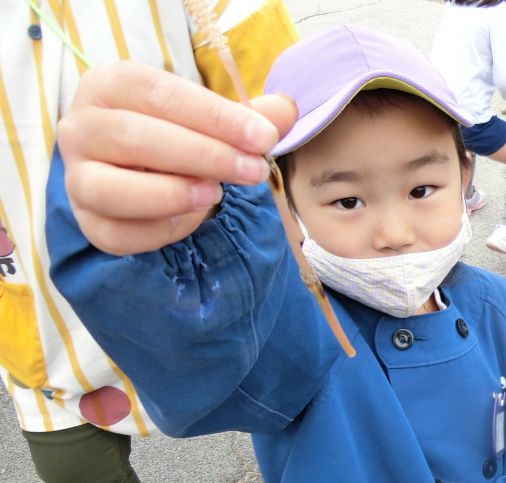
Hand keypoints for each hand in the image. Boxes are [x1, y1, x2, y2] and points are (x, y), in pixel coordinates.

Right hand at [56, 61, 297, 254]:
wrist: (145, 173)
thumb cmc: (180, 136)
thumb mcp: (213, 121)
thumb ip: (249, 117)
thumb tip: (286, 111)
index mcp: (112, 85)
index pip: (161, 93)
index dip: (216, 116)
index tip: (263, 137)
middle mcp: (82, 127)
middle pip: (134, 138)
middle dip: (204, 155)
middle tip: (254, 170)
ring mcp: (77, 177)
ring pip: (109, 189)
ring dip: (171, 193)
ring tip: (216, 194)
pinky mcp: (88, 222)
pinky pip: (117, 233)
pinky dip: (159, 230)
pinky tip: (192, 218)